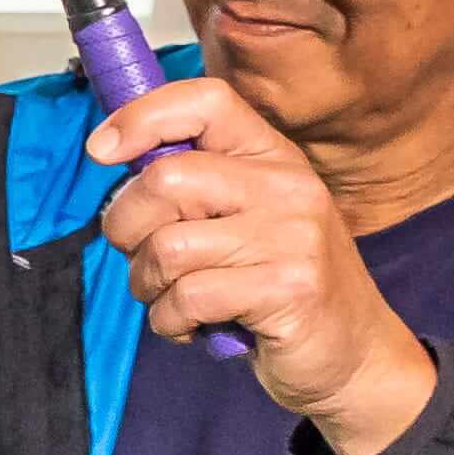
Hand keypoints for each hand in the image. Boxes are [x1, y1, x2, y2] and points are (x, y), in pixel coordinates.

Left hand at [98, 78, 432, 452]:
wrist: (351, 352)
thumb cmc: (276, 283)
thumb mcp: (242, 218)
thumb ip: (192, 188)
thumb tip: (113, 156)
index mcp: (271, 156)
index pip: (206, 101)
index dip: (142, 117)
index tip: (102, 150)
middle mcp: (287, 185)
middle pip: (164, 179)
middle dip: (126, 228)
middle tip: (145, 261)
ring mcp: (292, 235)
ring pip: (167, 247)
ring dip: (148, 285)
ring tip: (175, 299)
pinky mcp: (288, 288)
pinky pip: (187, 298)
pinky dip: (170, 322)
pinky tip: (193, 326)